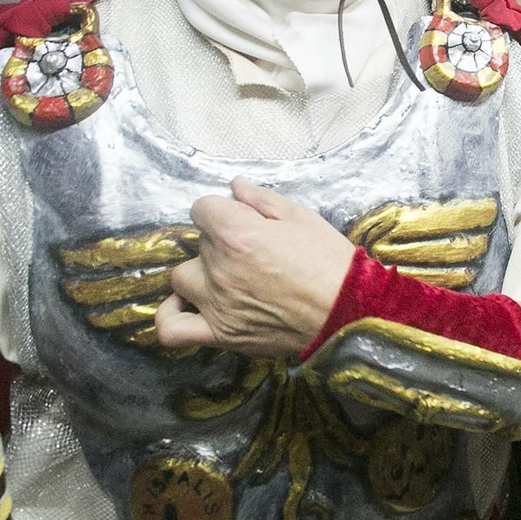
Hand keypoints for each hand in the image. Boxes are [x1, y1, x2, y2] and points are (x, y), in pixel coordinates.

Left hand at [154, 178, 354, 357]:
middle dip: (220, 241)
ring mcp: (215, 303)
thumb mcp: (302, 218)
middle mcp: (218, 267)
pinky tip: (186, 305)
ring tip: (224, 277)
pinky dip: (171, 316)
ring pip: (181, 278)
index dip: (223, 211)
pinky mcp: (220, 333)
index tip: (240, 219)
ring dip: (199, 273)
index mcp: (236, 233)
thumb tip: (234, 186)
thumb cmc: (331, 263)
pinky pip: (173, 329)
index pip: (202, 208)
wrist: (348, 312)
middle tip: (251, 250)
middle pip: (198, 242)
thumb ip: (262, 199)